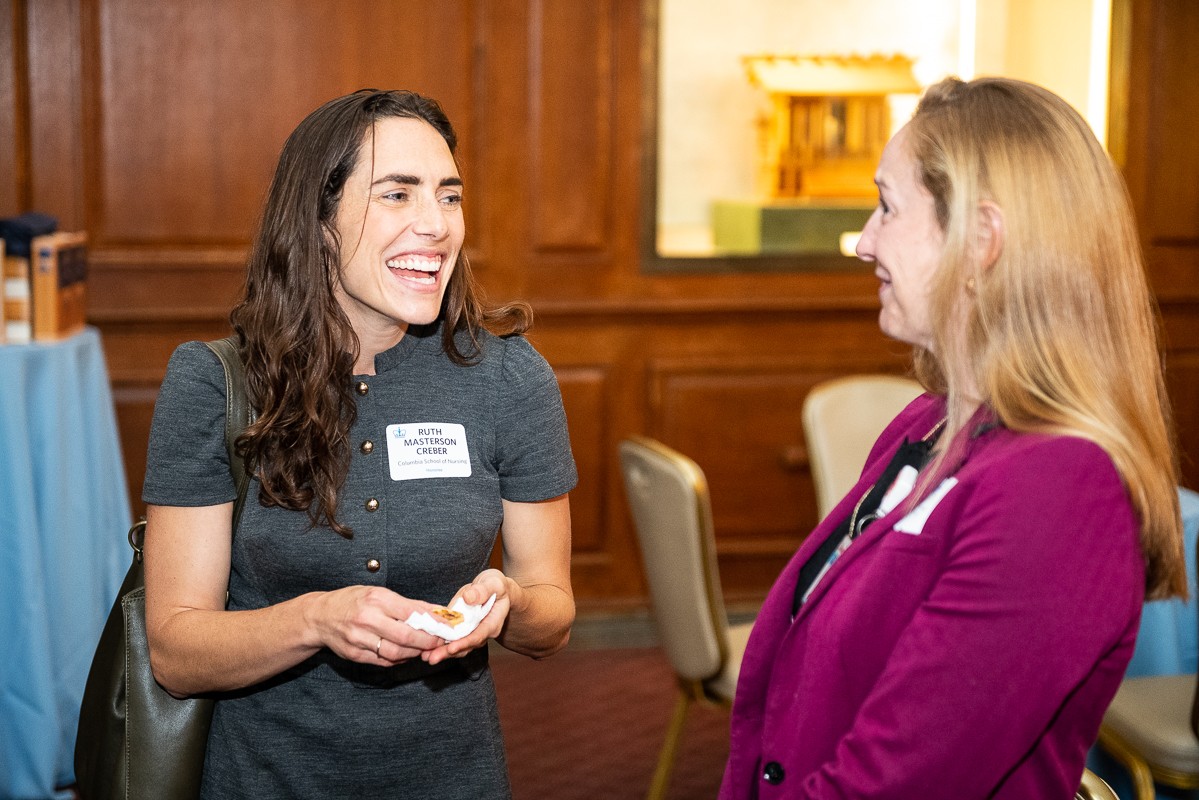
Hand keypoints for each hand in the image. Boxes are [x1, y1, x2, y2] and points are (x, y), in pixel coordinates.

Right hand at [310, 585, 442, 665]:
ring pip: (396, 652)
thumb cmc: (353, 601)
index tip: (447, 627)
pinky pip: (384, 661)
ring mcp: (359, 639)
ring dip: (415, 653)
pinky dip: (400, 659)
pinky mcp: (355, 655)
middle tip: (440, 643)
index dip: (433, 623)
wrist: (320, 617)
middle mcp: (367, 619)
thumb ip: (408, 604)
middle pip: (405, 636)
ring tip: (425, 649)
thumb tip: (437, 611)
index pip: (411, 613)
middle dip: (427, 642)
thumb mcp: (379, 594)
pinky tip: (407, 654)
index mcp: (376, 599)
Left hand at [422, 569, 513, 665]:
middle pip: (466, 646)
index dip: (464, 642)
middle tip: (432, 657)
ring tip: (425, 655)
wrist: (494, 589)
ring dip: (441, 652)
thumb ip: (482, 590)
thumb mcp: (493, 583)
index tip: (451, 648)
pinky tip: (426, 648)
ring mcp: (471, 632)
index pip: (478, 636)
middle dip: (448, 653)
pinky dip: (439, 644)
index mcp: (492, 623)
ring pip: (457, 647)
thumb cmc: (496, 586)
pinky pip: (451, 639)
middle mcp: (482, 632)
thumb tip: (468, 598)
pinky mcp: (461, 630)